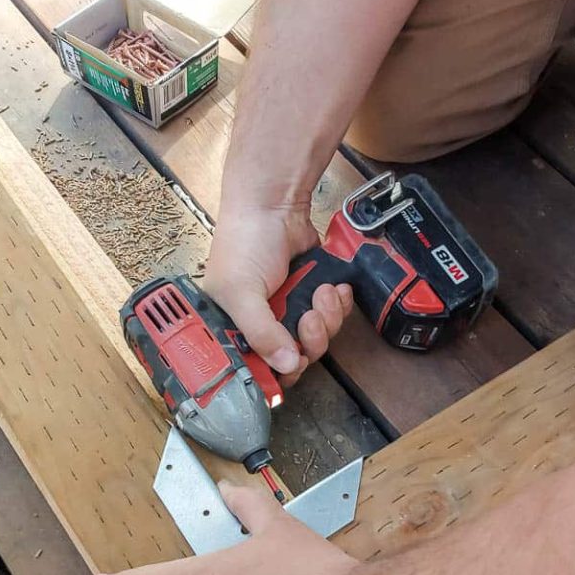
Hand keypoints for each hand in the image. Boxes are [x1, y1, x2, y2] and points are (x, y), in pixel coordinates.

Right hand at [205, 203, 352, 385]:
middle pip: (297, 357)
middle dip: (310, 340)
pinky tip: (334, 287)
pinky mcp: (314, 295)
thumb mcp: (241, 292)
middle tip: (309, 318)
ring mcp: (291, 310)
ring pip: (320, 338)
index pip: (260, 369)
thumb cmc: (244, 243)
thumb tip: (287, 366)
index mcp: (236, 328)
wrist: (274, 204)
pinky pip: (335, 316)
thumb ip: (262, 333)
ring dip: (327, 318)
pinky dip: (339, 304)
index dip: (281, 370)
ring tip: (321, 292)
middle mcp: (264, 324)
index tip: (294, 360)